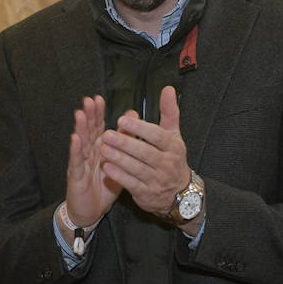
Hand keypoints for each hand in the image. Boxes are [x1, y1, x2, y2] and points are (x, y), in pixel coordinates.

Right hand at [64, 94, 118, 228]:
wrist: (90, 210)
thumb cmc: (103, 185)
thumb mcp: (119, 162)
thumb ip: (125, 139)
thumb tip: (132, 117)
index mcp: (98, 148)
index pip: (98, 127)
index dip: (98, 114)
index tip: (99, 99)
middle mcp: (88, 153)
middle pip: (88, 131)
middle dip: (88, 116)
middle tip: (89, 100)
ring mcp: (80, 163)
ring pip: (80, 143)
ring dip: (80, 128)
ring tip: (80, 114)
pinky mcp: (76, 176)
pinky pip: (77, 162)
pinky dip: (76, 150)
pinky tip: (75, 139)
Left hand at [101, 86, 192, 218]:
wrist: (179, 193)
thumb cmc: (172, 158)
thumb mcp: (173, 135)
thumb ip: (169, 112)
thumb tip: (168, 89)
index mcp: (173, 146)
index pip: (157, 136)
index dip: (139, 128)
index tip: (122, 120)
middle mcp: (167, 164)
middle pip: (145, 153)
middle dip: (125, 143)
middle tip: (106, 134)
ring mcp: (157, 180)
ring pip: (137, 169)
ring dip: (119, 159)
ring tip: (103, 148)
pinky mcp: (147, 194)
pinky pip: (132, 184)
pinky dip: (119, 176)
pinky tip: (106, 167)